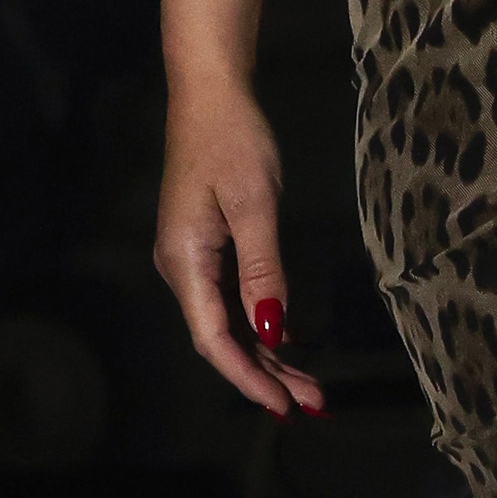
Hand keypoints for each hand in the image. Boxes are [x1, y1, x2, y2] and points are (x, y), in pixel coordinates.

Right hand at [154, 73, 325, 416]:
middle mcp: (182, 268)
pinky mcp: (208, 243)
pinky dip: (260, 318)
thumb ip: (262, 269)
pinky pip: (232, 295)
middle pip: (223, 335)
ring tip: (308, 383)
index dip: (249, 377)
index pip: (214, 339)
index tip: (285, 407)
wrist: (211, 91)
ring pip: (229, 318)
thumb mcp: (254, 202)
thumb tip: (270, 331)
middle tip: (314, 402)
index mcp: (185, 262)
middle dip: (266, 372)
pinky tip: (287, 336)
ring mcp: (193, 256)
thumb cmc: (232, 139)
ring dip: (266, 349)